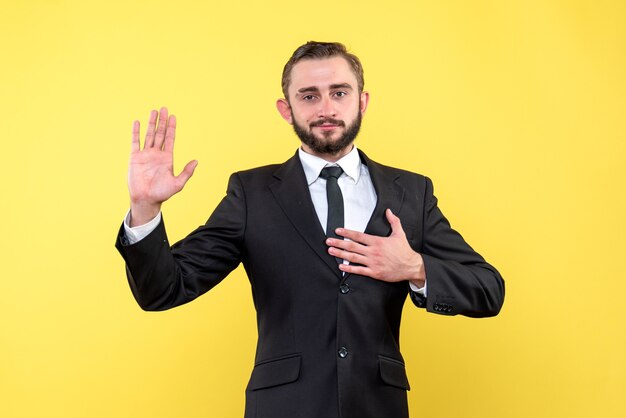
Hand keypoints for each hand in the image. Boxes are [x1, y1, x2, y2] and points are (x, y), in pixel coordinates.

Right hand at [128, 107, 197, 225]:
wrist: (146, 199)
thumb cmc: (162, 193)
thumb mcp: (178, 183)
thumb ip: (187, 172)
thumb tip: (196, 161)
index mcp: (167, 158)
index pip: (170, 139)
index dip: (171, 128)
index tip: (173, 117)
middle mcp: (157, 154)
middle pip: (160, 133)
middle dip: (162, 121)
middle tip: (164, 108)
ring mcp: (145, 155)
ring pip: (149, 135)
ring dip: (151, 123)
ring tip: (154, 111)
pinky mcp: (135, 158)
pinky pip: (135, 142)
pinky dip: (135, 132)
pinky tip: (137, 122)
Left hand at [326, 209, 425, 285]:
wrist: (411, 266)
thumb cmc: (404, 251)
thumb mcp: (400, 233)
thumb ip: (393, 221)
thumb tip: (388, 211)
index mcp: (377, 241)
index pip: (358, 235)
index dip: (346, 232)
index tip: (337, 230)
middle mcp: (373, 251)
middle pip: (352, 246)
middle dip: (338, 243)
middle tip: (328, 241)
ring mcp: (373, 262)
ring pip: (353, 258)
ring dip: (340, 254)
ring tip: (331, 251)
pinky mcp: (374, 272)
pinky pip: (359, 270)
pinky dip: (349, 269)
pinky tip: (341, 266)